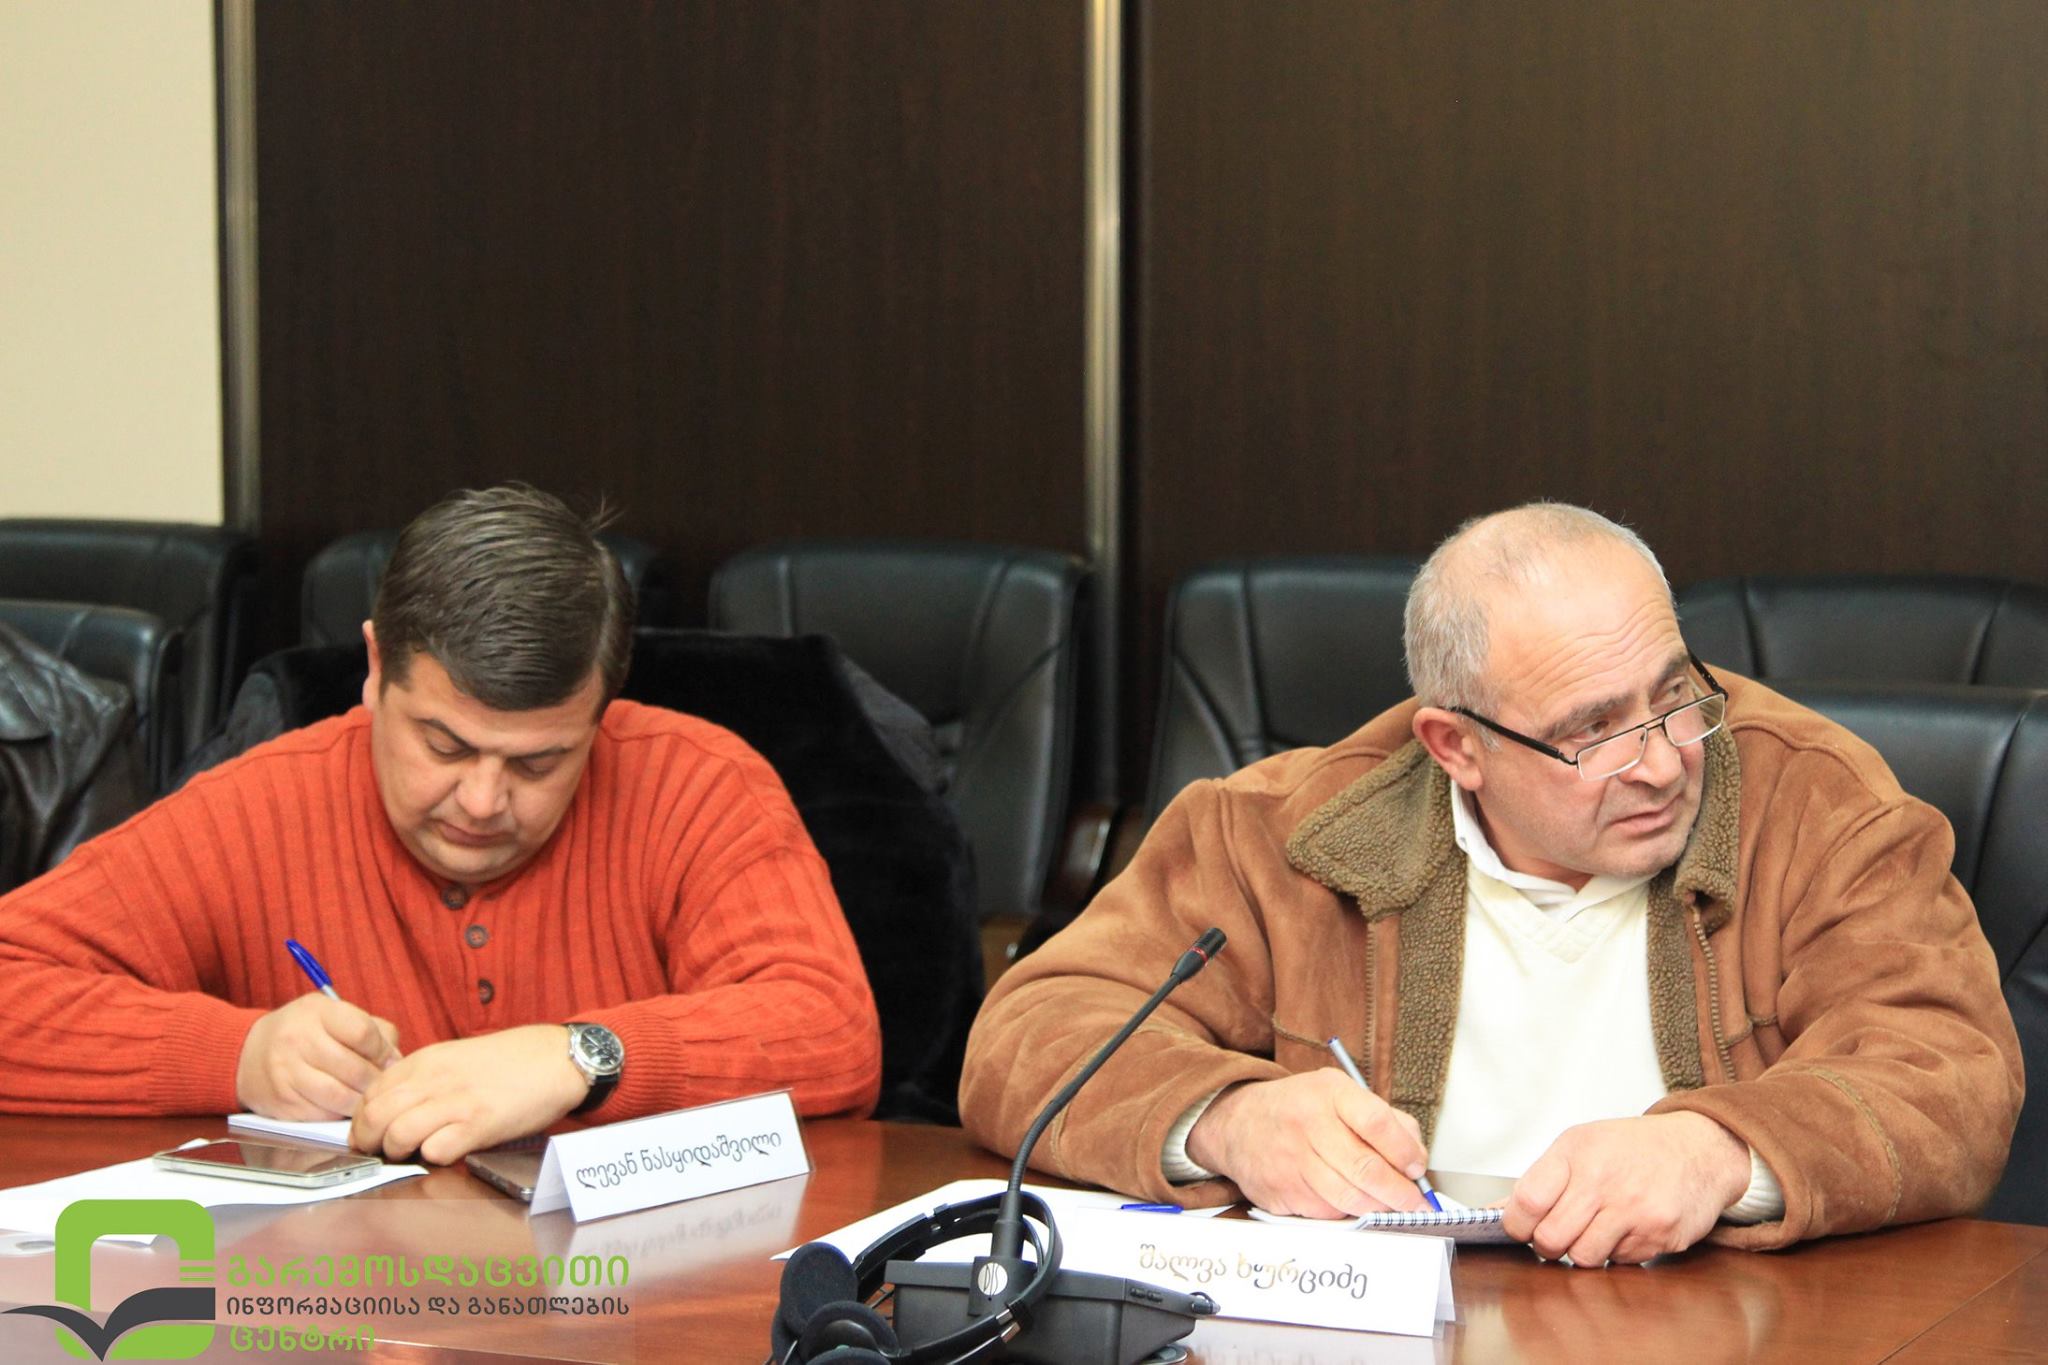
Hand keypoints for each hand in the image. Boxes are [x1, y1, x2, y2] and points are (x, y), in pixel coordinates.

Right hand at [236, 993, 401, 1119]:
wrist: (245, 1054)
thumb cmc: (302, 1032)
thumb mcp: (333, 1014)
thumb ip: (372, 1030)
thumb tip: (397, 1059)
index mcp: (317, 1013)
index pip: (363, 1032)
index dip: (383, 1050)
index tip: (389, 1059)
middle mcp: (298, 1041)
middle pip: (355, 1069)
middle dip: (377, 1080)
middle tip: (384, 1085)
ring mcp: (287, 1074)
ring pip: (341, 1096)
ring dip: (362, 1101)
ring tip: (367, 1097)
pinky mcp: (283, 1103)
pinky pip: (323, 1114)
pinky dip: (341, 1114)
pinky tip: (346, 1107)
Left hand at [350, 1025, 588, 1163]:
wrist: (555, 1059)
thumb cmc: (508, 1062)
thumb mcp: (455, 1056)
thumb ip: (422, 1078)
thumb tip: (392, 1109)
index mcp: (425, 1060)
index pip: (370, 1093)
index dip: (362, 1120)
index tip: (370, 1133)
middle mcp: (434, 1079)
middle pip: (374, 1117)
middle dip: (368, 1142)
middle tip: (379, 1152)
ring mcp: (456, 1102)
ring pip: (397, 1135)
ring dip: (396, 1153)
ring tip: (409, 1156)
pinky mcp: (479, 1125)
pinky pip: (436, 1150)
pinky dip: (432, 1158)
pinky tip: (444, 1153)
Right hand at [1184, 1068, 1429, 1217]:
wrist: (1239, 1126)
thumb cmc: (1300, 1110)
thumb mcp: (1339, 1094)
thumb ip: (1384, 1120)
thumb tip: (1415, 1159)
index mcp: (1329, 1093)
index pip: (1376, 1122)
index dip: (1404, 1151)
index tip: (1417, 1168)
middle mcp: (1308, 1124)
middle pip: (1366, 1168)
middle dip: (1400, 1194)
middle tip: (1416, 1204)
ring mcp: (1292, 1161)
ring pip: (1350, 1198)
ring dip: (1379, 1209)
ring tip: (1390, 1207)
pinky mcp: (1281, 1192)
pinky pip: (1328, 1212)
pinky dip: (1347, 1213)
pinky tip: (1350, 1202)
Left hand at [1503, 1112, 1750, 1266]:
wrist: (1700, 1149)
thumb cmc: (1633, 1147)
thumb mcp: (1581, 1145)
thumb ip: (1539, 1179)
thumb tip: (1494, 1211)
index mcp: (1577, 1151)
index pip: (1527, 1201)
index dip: (1516, 1223)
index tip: (1520, 1226)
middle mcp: (1605, 1180)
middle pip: (1551, 1238)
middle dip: (1547, 1244)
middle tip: (1558, 1233)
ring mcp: (1635, 1210)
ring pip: (1583, 1257)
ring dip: (1582, 1251)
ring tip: (1594, 1229)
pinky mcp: (1660, 1235)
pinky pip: (1619, 1262)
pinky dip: (1616, 1253)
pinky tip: (1625, 1229)